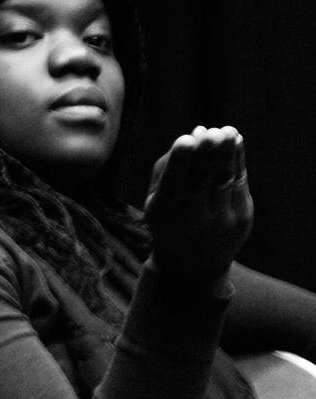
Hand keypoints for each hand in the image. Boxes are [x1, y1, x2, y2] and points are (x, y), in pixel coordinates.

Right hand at [144, 126, 253, 283]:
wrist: (192, 266)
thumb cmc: (169, 219)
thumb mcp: (157, 199)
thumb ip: (171, 166)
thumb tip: (199, 133)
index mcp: (163, 213)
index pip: (172, 185)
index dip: (180, 162)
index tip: (186, 140)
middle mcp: (192, 221)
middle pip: (201, 182)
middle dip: (207, 155)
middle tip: (211, 133)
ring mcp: (220, 222)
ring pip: (224, 180)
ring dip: (226, 154)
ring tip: (226, 132)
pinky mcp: (241, 220)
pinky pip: (239, 183)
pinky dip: (238, 159)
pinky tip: (236, 140)